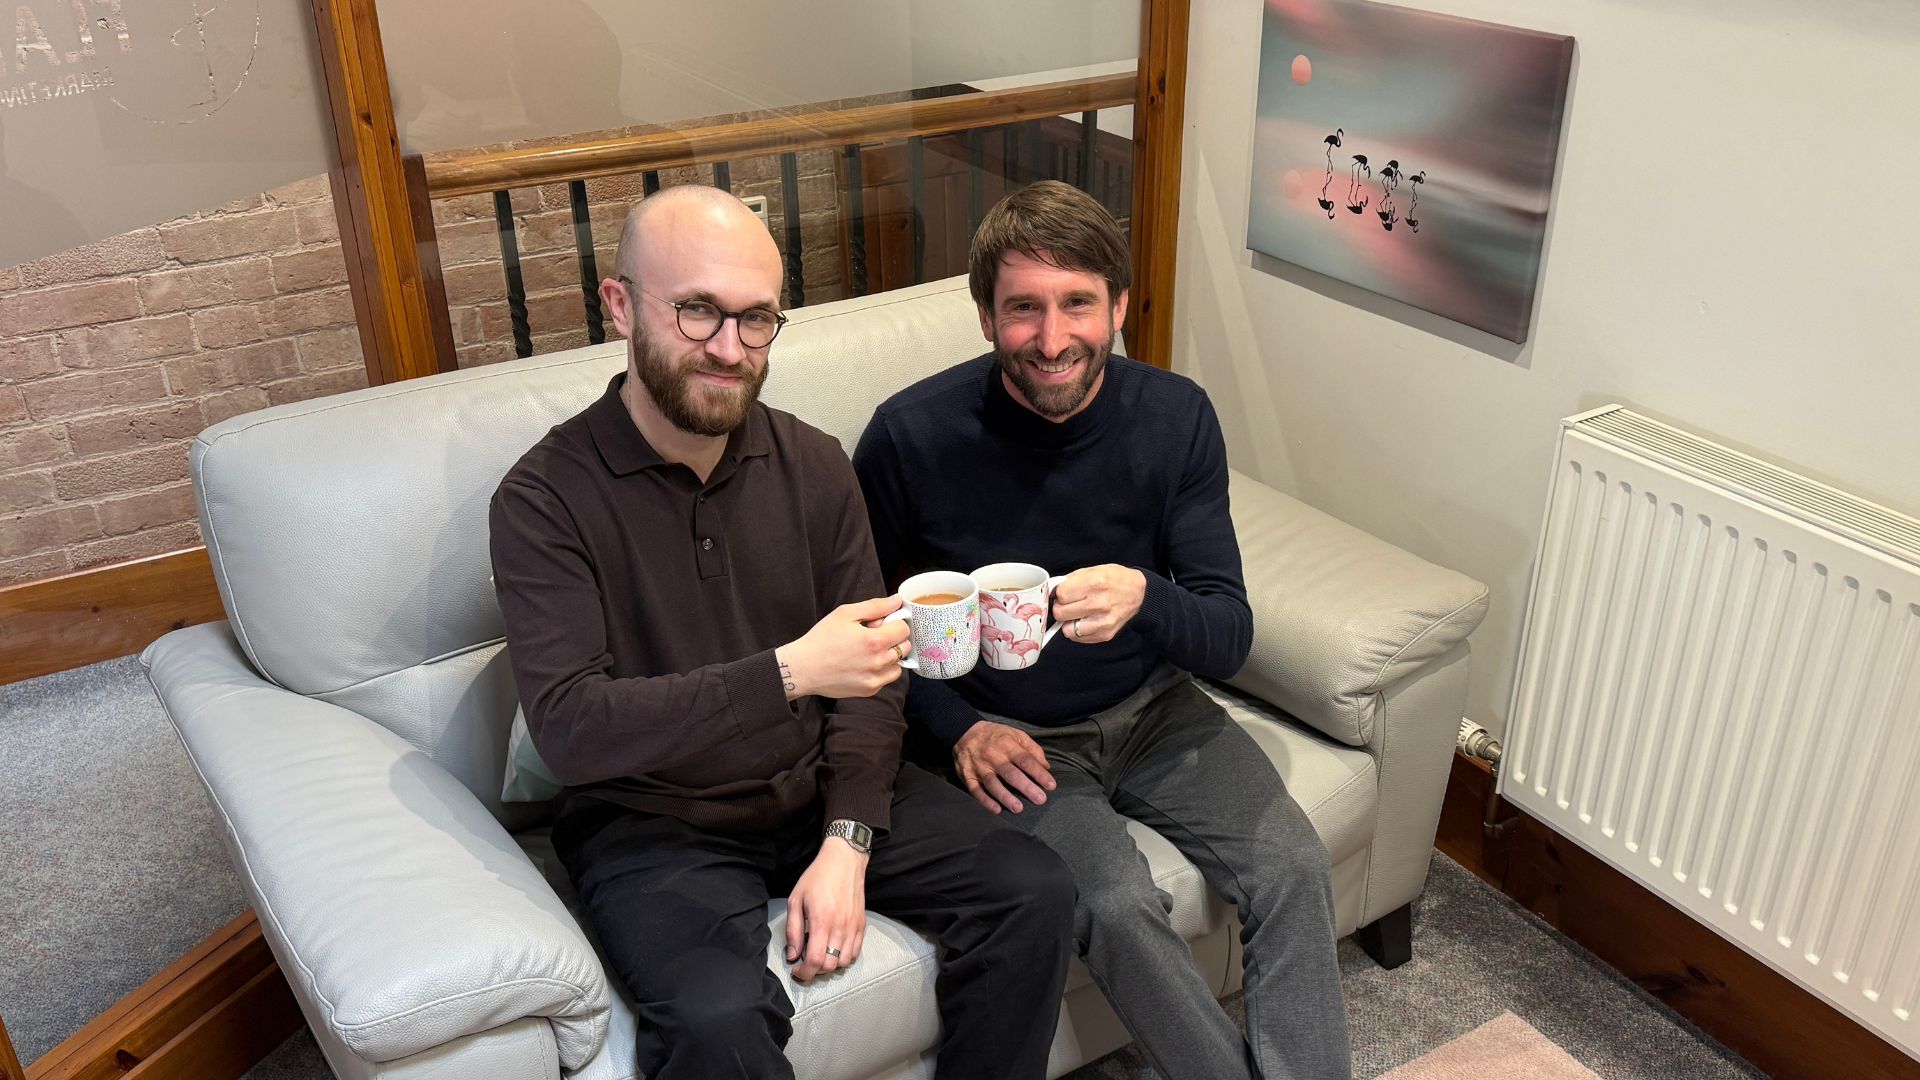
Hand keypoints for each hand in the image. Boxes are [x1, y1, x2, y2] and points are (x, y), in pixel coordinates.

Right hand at [776, 596, 911, 700]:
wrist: (803, 668)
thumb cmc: (821, 639)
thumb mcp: (845, 614)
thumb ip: (875, 606)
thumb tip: (896, 601)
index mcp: (875, 641)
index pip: (904, 629)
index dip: (894, 623)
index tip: (882, 623)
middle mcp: (878, 662)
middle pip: (905, 647)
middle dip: (894, 639)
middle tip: (873, 636)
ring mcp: (875, 679)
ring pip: (898, 664)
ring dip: (890, 656)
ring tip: (869, 651)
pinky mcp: (869, 690)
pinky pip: (886, 678)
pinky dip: (881, 670)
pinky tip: (863, 663)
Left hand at [786, 839, 868, 981]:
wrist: (844, 861)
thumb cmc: (817, 877)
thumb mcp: (796, 900)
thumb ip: (793, 930)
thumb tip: (793, 955)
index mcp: (822, 921)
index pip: (816, 960)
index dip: (805, 972)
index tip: (797, 970)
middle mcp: (840, 927)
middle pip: (830, 965)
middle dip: (815, 970)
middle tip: (805, 961)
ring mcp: (853, 927)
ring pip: (843, 962)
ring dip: (830, 965)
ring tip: (820, 954)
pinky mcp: (861, 925)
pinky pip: (855, 952)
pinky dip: (843, 957)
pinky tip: (834, 949)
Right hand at [953, 720, 1054, 813]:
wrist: (964, 732)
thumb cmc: (996, 736)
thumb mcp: (1016, 734)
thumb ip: (1032, 749)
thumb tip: (1046, 767)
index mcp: (1007, 744)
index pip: (1025, 760)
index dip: (1038, 773)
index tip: (1051, 785)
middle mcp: (993, 756)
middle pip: (1010, 773)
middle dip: (1026, 787)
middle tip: (1040, 799)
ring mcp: (979, 767)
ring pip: (993, 784)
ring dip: (1005, 797)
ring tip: (1018, 809)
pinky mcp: (968, 776)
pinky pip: (976, 790)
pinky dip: (985, 801)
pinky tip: (996, 810)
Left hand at [1051, 564, 1146, 644]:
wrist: (1139, 593)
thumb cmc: (1115, 579)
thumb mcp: (1094, 570)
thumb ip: (1071, 580)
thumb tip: (1052, 591)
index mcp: (1095, 583)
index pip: (1061, 594)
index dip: (1059, 594)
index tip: (1064, 593)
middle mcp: (1099, 603)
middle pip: (1061, 613)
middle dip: (1061, 608)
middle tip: (1069, 604)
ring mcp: (1103, 622)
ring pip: (1067, 629)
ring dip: (1068, 622)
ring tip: (1077, 614)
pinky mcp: (1105, 634)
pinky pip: (1079, 638)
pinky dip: (1077, 631)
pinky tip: (1085, 621)